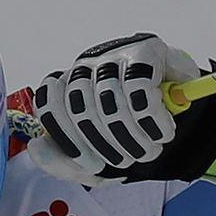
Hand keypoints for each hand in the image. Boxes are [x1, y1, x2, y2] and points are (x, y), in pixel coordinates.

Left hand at [28, 33, 215, 185]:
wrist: (180, 110)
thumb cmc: (131, 132)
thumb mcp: (97, 157)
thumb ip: (65, 162)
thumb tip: (36, 147)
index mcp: (67, 88)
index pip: (49, 104)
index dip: (68, 140)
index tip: (91, 164)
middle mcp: (85, 67)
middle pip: (79, 107)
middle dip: (105, 145)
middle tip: (126, 162)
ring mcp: (113, 56)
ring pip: (110, 101)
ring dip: (132, 137)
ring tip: (148, 151)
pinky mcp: (145, 51)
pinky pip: (140, 90)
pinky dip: (152, 120)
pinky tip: (163, 132)